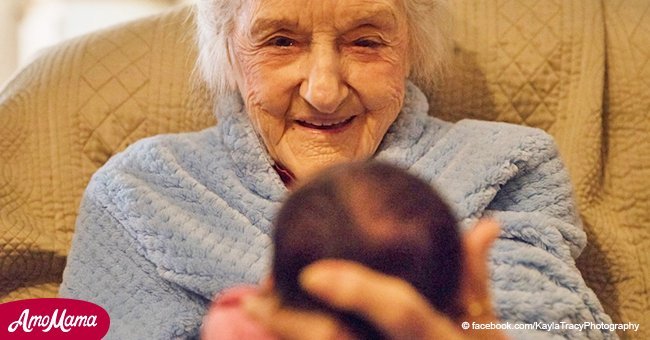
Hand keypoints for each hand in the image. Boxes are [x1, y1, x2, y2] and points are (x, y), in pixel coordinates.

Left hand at [244, 219, 506, 339]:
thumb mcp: (487, 329)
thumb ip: (473, 278)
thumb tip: (485, 225)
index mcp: (438, 339)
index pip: (401, 312)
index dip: (358, 292)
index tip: (314, 273)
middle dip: (290, 323)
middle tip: (254, 298)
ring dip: (286, 334)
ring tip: (257, 309)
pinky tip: (281, 328)